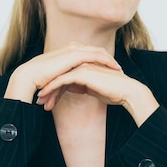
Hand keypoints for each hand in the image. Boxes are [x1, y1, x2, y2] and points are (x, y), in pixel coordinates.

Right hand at [4, 42, 121, 103]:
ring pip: (98, 52)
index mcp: (67, 52)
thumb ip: (67, 79)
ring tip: (119, 70)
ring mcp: (73, 50)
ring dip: (110, 60)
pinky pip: (96, 56)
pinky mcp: (74, 55)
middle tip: (119, 69)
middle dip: (108, 60)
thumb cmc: (39, 80)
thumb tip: (73, 87)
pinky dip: (107, 61)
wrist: (28, 77)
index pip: (88, 54)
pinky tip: (114, 68)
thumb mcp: (57, 79)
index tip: (109, 70)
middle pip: (96, 51)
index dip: (100, 61)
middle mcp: (71, 48)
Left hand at [36, 61, 159, 126]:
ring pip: (58, 77)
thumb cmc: (114, 92)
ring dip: (48, 90)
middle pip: (59, 76)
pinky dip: (52, 89)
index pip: (64, 75)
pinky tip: (46, 98)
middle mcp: (81, 64)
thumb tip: (70, 88)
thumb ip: (81, 85)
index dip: (54, 88)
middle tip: (40, 102)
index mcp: (84, 66)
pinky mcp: (82, 73)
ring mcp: (81, 67)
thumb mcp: (93, 89)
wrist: (127, 92)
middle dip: (48, 89)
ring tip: (41, 103)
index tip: (46, 100)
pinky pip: (62, 80)